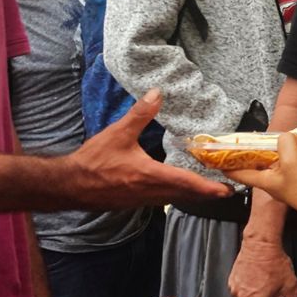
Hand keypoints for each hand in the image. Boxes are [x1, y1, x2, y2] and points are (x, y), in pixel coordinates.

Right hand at [68, 89, 231, 208]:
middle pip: (185, 194)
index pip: (186, 182)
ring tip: (206, 188)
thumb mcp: (118, 133)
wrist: (69, 186)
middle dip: (206, 193)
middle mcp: (150, 192)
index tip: (226, 190)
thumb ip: (140, 114)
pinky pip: (161, 200)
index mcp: (150, 176)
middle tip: (225, 190)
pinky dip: (174, 195)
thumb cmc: (93, 161)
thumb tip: (157, 94)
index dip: (208, 187)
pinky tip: (175, 188)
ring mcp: (142, 200)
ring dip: (191, 195)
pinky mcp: (133, 202)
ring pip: (173, 199)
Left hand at [226, 134, 296, 210]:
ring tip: (276, 138)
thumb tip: (289, 137)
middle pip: (258, 165)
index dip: (227, 166)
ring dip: (277, 151)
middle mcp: (273, 182)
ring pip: (278, 162)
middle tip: (249, 139)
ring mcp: (288, 180)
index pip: (239, 173)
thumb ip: (285, 142)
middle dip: (254, 153)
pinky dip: (294, 154)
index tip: (216, 160)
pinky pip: (294, 163)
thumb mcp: (290, 158)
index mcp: (264, 181)